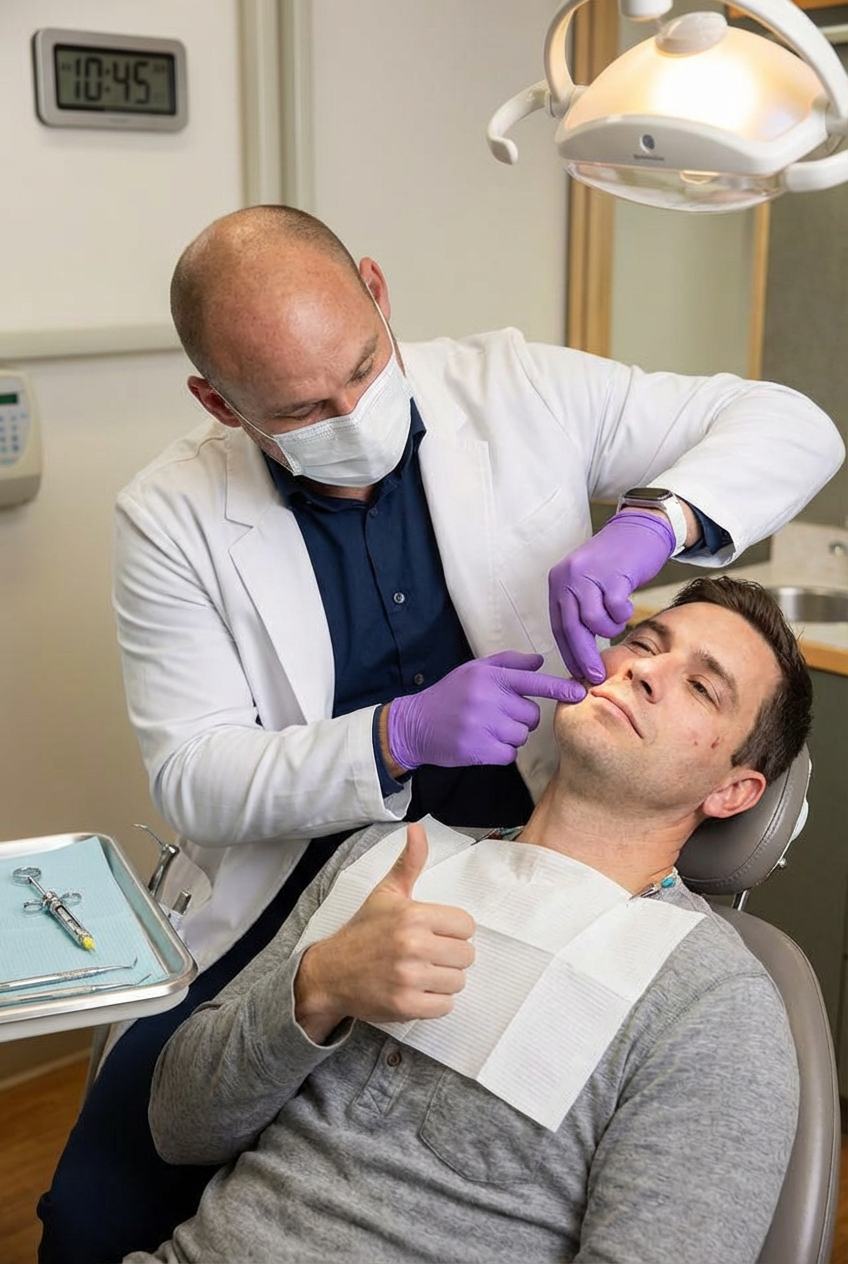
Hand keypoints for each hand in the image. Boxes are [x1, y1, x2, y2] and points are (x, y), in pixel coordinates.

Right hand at [294, 823, 474, 1042]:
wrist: (329, 972)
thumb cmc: (363, 931)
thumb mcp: (386, 893)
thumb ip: (409, 862)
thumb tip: (417, 828)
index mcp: (413, 915)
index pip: (466, 925)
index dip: (453, 930)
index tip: (434, 933)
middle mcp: (413, 945)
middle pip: (466, 955)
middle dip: (450, 956)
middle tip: (426, 955)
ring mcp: (409, 977)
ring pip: (458, 982)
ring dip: (442, 980)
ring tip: (420, 973)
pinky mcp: (405, 1006)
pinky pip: (445, 1007)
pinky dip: (434, 1002)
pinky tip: (415, 991)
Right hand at [386, 650, 585, 771]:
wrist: (415, 724)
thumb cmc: (450, 694)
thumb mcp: (475, 670)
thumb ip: (509, 663)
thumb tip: (540, 662)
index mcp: (490, 677)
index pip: (533, 682)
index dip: (559, 688)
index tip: (580, 693)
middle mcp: (488, 699)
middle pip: (531, 715)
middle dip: (521, 718)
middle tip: (498, 715)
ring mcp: (482, 726)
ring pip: (521, 736)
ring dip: (510, 736)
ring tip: (488, 729)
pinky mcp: (478, 750)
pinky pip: (509, 754)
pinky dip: (501, 752)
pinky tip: (483, 743)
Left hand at [548, 510, 674, 683]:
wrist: (639, 530)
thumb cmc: (615, 561)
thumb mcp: (587, 581)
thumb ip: (580, 608)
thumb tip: (582, 651)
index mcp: (559, 581)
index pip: (558, 625)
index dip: (568, 651)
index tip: (576, 671)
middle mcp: (569, 577)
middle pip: (571, 628)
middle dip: (583, 656)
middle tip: (594, 675)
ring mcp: (589, 575)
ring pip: (594, 621)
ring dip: (610, 627)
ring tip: (619, 618)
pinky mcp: (613, 575)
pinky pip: (615, 609)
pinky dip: (623, 614)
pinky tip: (627, 606)